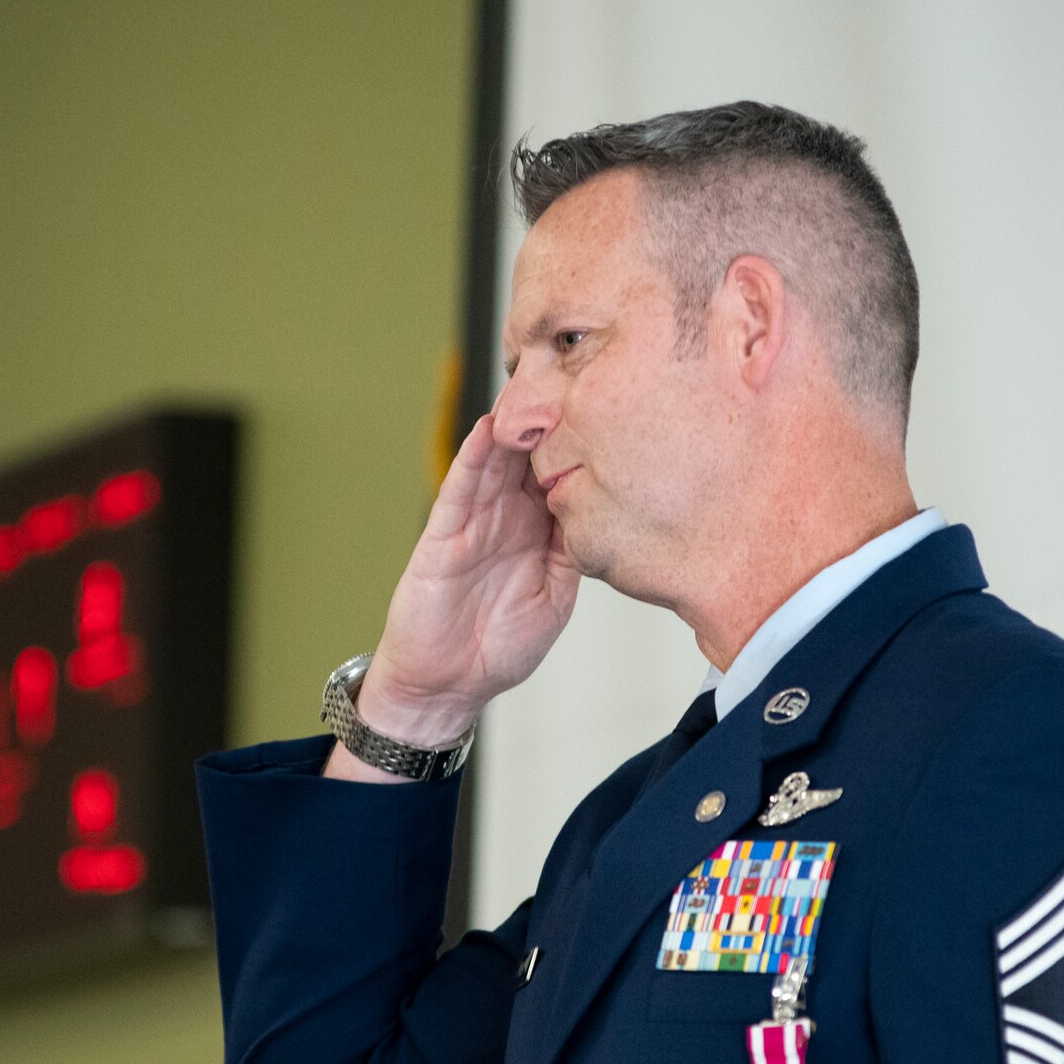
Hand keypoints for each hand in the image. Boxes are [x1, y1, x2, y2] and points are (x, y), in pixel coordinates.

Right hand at [354, 412, 580, 747]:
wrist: (447, 684)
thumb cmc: (498, 646)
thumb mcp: (556, 598)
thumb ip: (575, 556)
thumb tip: (612, 519)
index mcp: (539, 531)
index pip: (566, 475)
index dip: (588, 446)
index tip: (619, 412)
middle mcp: (508, 517)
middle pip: (534, 455)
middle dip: (555, 420)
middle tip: (583, 380)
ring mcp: (475, 520)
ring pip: (498, 461)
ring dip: (517, 426)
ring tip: (538, 387)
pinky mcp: (444, 533)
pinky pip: (460, 488)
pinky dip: (474, 457)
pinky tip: (490, 429)